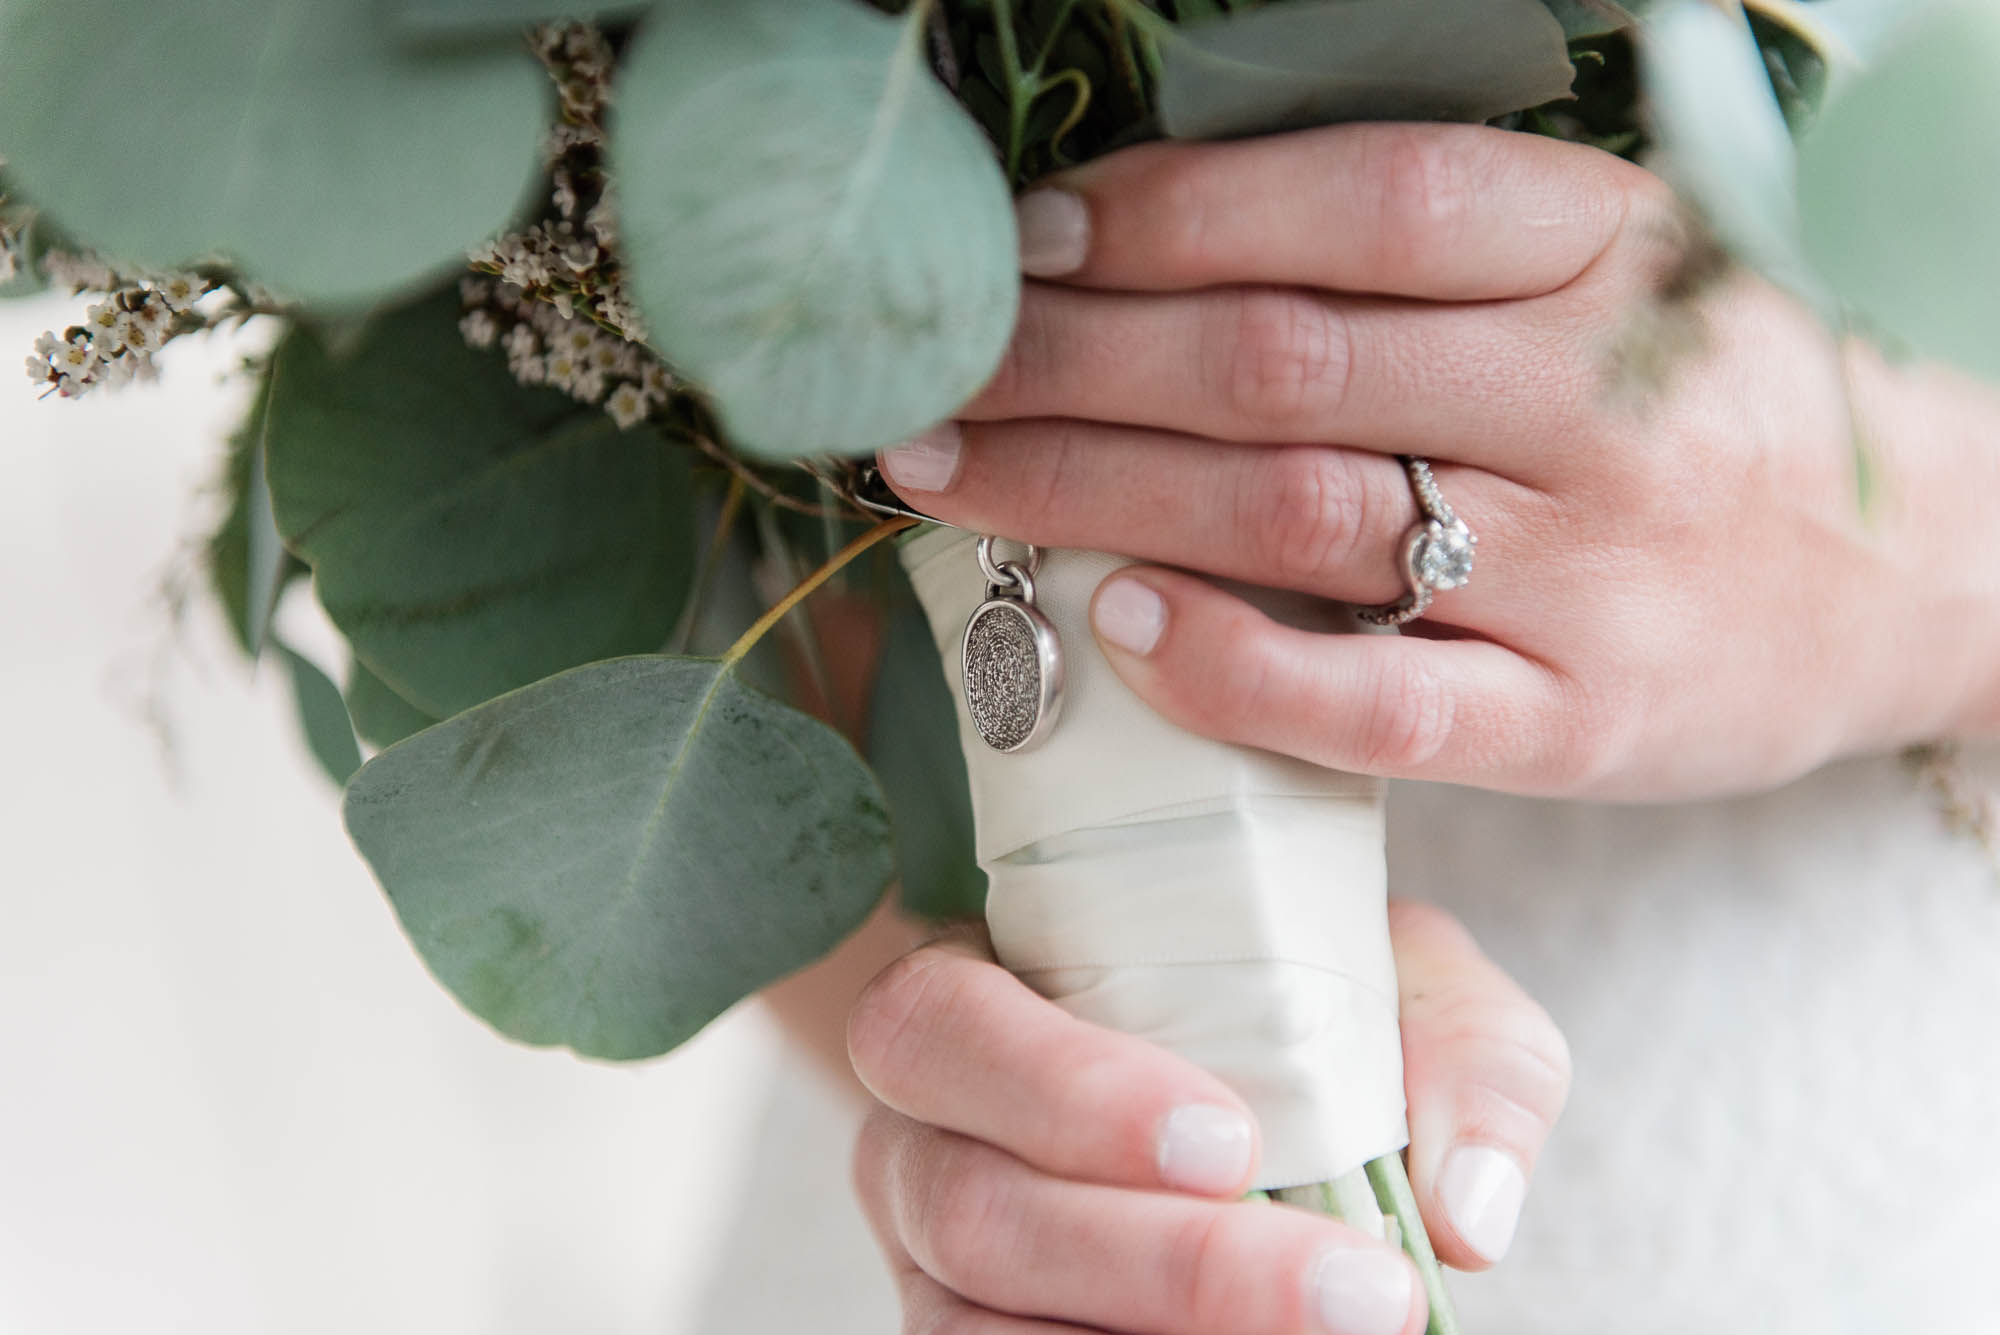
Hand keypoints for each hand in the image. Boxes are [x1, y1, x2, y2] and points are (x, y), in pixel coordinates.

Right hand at [847, 903, 1569, 1334]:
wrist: (1224, 1080)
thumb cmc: (1278, 1003)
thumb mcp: (1380, 976)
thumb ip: (1458, 1054)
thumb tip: (1469, 1212)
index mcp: (963, 999)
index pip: (945, 1026)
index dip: (1065, 1090)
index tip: (1233, 1144)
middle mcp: (916, 1139)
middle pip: (974, 1212)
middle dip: (1171, 1265)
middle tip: (1355, 1293)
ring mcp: (928, 1266)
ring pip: (976, 1327)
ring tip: (1336, 1333)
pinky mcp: (968, 1332)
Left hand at [879, 123, 1999, 799]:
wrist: (1945, 562)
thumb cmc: (1720, 410)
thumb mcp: (1622, 272)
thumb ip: (1437, 256)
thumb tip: (1168, 238)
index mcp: (1602, 251)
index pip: (1350, 206)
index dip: (1164, 214)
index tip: (1025, 240)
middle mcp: (1589, 398)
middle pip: (1278, 360)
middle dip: (1067, 360)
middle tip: (924, 376)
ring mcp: (1590, 567)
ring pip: (1296, 513)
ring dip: (1091, 491)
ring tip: (947, 479)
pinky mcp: (1587, 720)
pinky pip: (1387, 702)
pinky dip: (1239, 666)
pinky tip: (1118, 627)